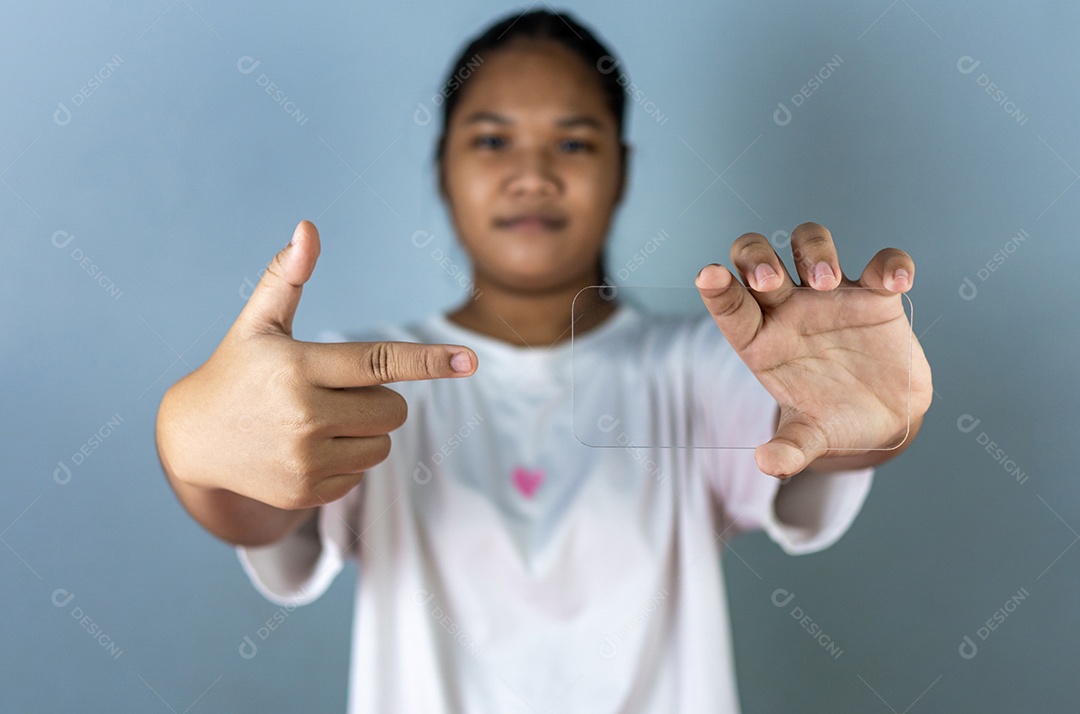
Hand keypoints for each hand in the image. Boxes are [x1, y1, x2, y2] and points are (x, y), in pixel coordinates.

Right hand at [157, 220, 476, 509]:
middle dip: (376, 398)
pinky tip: (305, 448)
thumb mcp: (258, 323)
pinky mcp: (306, 492)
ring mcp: (305, 460)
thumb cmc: (237, 370)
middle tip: (331, 392)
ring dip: (365, 430)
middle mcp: (304, 416)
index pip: (379, 361)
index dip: (428, 360)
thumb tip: (308, 228)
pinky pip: (361, 474)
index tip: (469, 360)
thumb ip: (288, 277)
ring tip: (317, 420)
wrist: (193, 440)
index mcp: (299, 367)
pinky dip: (345, 460)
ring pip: (382, 444)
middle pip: (392, 409)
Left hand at [695, 222, 932, 477]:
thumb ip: (789, 449)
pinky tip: (894, 284)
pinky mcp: (876, 294)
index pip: (730, 305)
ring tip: (825, 281)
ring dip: (814, 252)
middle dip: (758, 259)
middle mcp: (789, 307)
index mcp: (761, 338)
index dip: (718, 288)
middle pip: (758, 258)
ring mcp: (831, 295)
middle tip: (770, 281)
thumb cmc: (831, 420)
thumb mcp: (810, 438)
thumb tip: (767, 464)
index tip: (708, 276)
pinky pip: (883, 264)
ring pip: (810, 244)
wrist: (882, 419)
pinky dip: (890, 265)